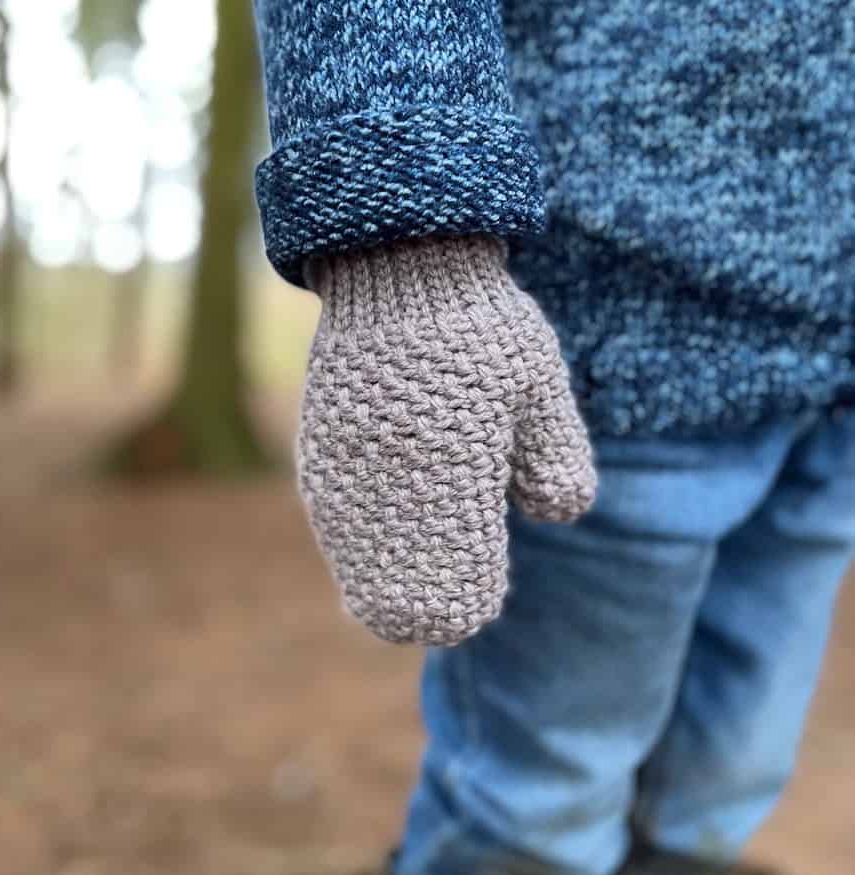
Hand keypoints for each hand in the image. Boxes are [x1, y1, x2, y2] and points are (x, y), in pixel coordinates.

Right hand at [297, 233, 596, 645]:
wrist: (399, 264)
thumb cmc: (481, 327)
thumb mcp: (538, 385)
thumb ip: (553, 457)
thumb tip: (557, 512)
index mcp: (454, 470)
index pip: (453, 581)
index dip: (465, 603)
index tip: (479, 602)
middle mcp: (391, 479)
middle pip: (393, 589)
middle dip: (420, 607)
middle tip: (447, 610)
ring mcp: (345, 466)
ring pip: (355, 561)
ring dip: (381, 581)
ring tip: (404, 602)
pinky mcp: (317, 447)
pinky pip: (333, 520)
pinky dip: (354, 545)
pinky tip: (367, 551)